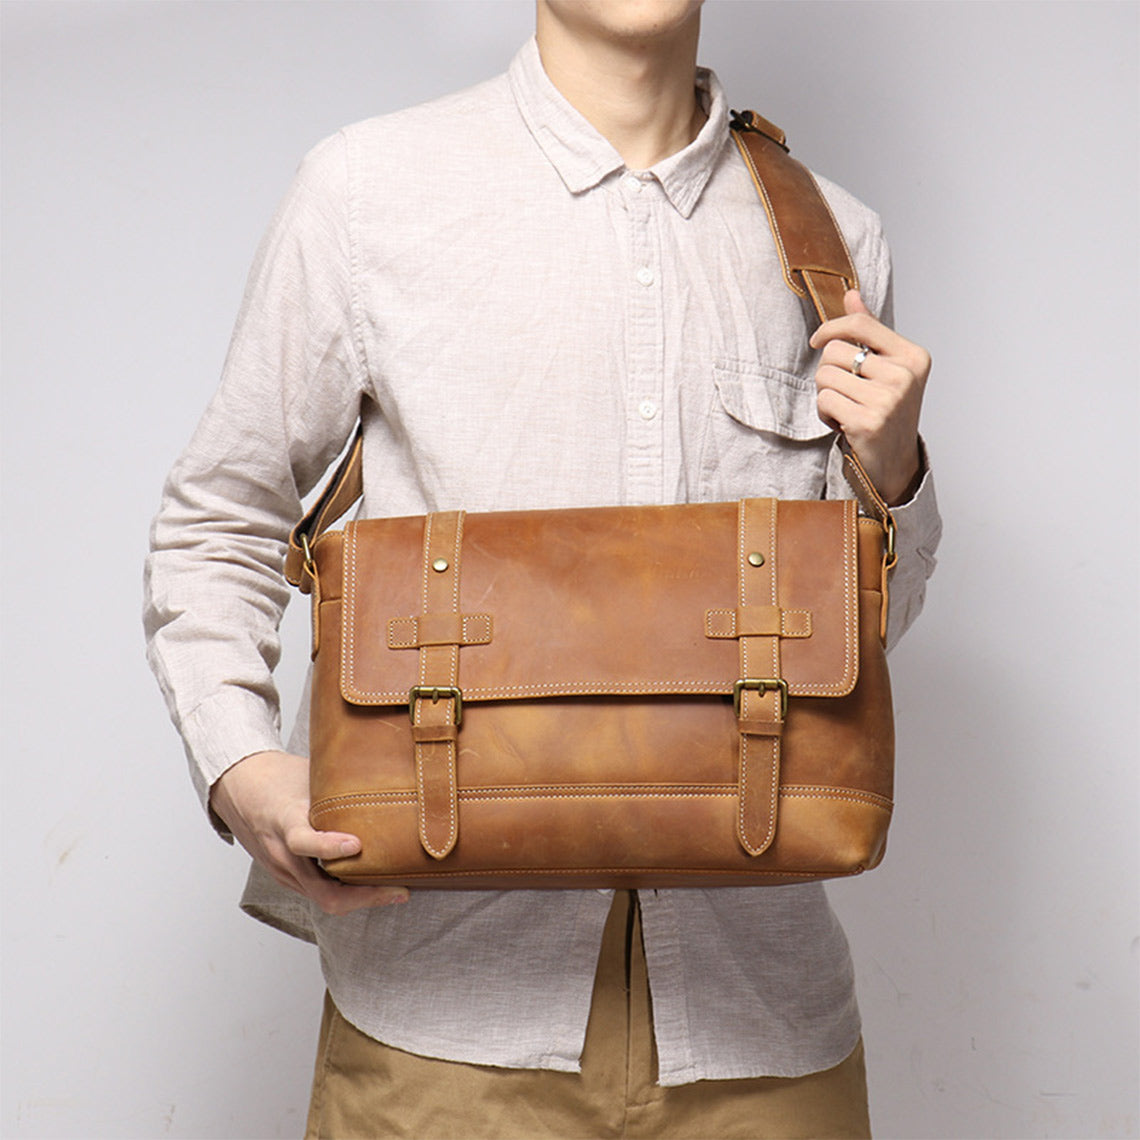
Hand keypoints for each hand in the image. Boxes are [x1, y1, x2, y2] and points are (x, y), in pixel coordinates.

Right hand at [209, 750, 408, 914]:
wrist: (238, 787)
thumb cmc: (277, 777)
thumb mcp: (308, 774)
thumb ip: (339, 786)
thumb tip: (384, 781)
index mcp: (284, 820)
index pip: (303, 841)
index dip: (330, 846)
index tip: (358, 844)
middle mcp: (281, 852)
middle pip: (320, 890)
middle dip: (363, 896)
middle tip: (398, 889)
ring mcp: (281, 870)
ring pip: (322, 898)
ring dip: (358, 899)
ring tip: (394, 890)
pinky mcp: (285, 876)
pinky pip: (317, 893)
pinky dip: (344, 893)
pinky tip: (368, 886)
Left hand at [810, 290, 929, 505]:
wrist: (895, 462)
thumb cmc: (887, 412)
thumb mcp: (886, 369)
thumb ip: (870, 332)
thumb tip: (850, 295)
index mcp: (912, 357)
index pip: (860, 325)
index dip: (830, 328)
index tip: (817, 340)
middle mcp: (904, 376)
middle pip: (835, 351)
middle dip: (828, 371)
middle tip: (845, 392)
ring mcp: (888, 400)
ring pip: (825, 376)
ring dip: (826, 394)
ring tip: (846, 408)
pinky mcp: (867, 422)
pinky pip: (824, 400)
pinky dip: (825, 413)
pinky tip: (842, 424)